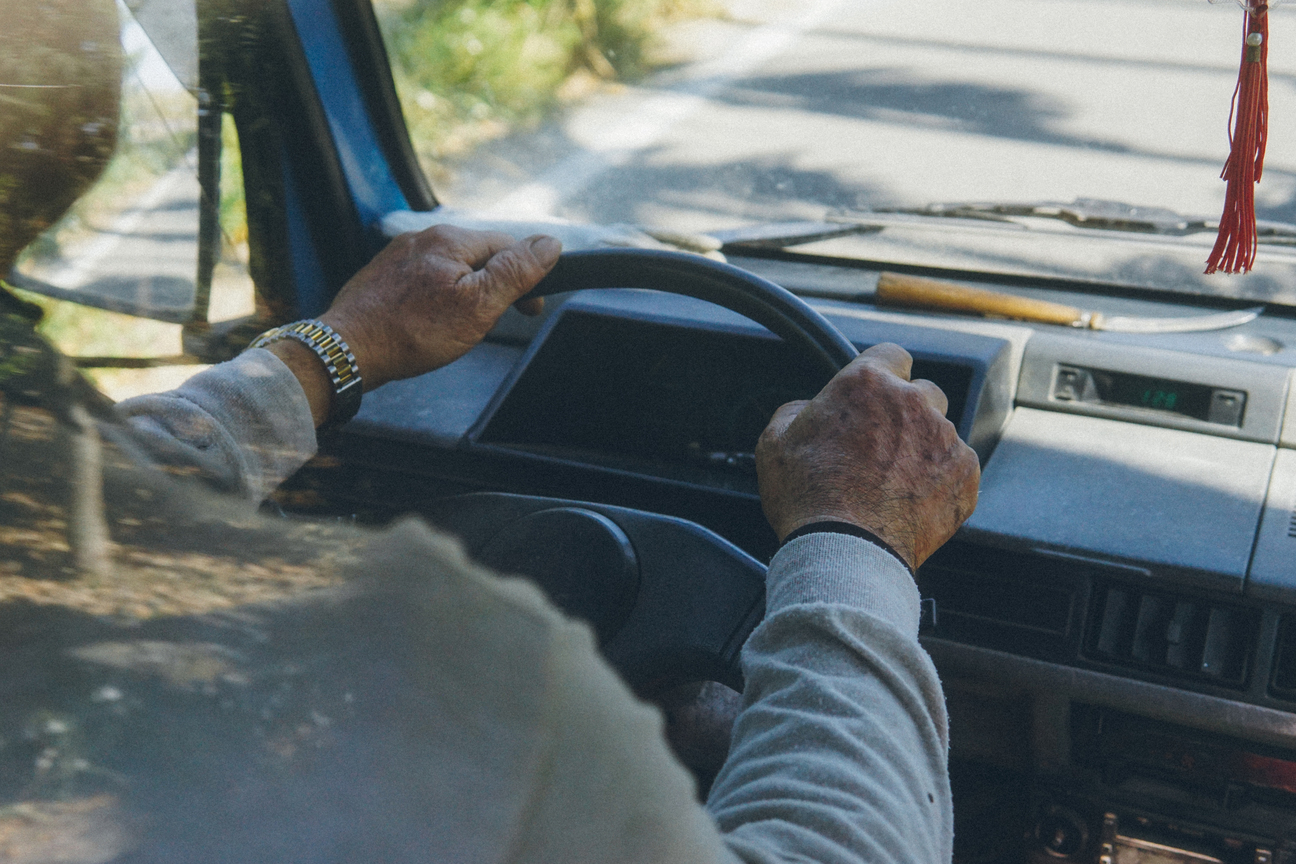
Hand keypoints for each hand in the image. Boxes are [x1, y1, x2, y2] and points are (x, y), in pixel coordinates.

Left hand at [268, 225, 559, 425]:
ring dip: (465, 292)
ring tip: (457, 326)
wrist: (348, 351)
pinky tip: (429, 322)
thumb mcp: (479, 306)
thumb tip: (550, 243)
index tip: (529, 309)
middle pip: (478, 256)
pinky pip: (424, 279)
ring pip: (451, 268)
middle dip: (493, 286)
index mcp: (452, 239)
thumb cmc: (413, 332)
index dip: (527, 277)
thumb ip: (516, 272)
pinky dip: (436, 298)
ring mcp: (400, 254)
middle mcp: (424, 237)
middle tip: (491, 322)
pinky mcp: (384, 273)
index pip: (508, 246)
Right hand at [755, 343, 979, 570]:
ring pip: (941, 433)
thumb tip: (810, 410)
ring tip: (893, 484)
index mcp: (867, 383)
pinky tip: (911, 502)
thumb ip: (798, 410)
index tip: (876, 394)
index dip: (882, 374)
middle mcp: (913, 402)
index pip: (891, 354)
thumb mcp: (775, 441)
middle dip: (907, 413)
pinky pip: (957, 469)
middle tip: (881, 446)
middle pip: (923, 393)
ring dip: (923, 449)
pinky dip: (940, 482)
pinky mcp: (965, 476)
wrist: (845, 552)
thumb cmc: (807, 497)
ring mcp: (945, 439)